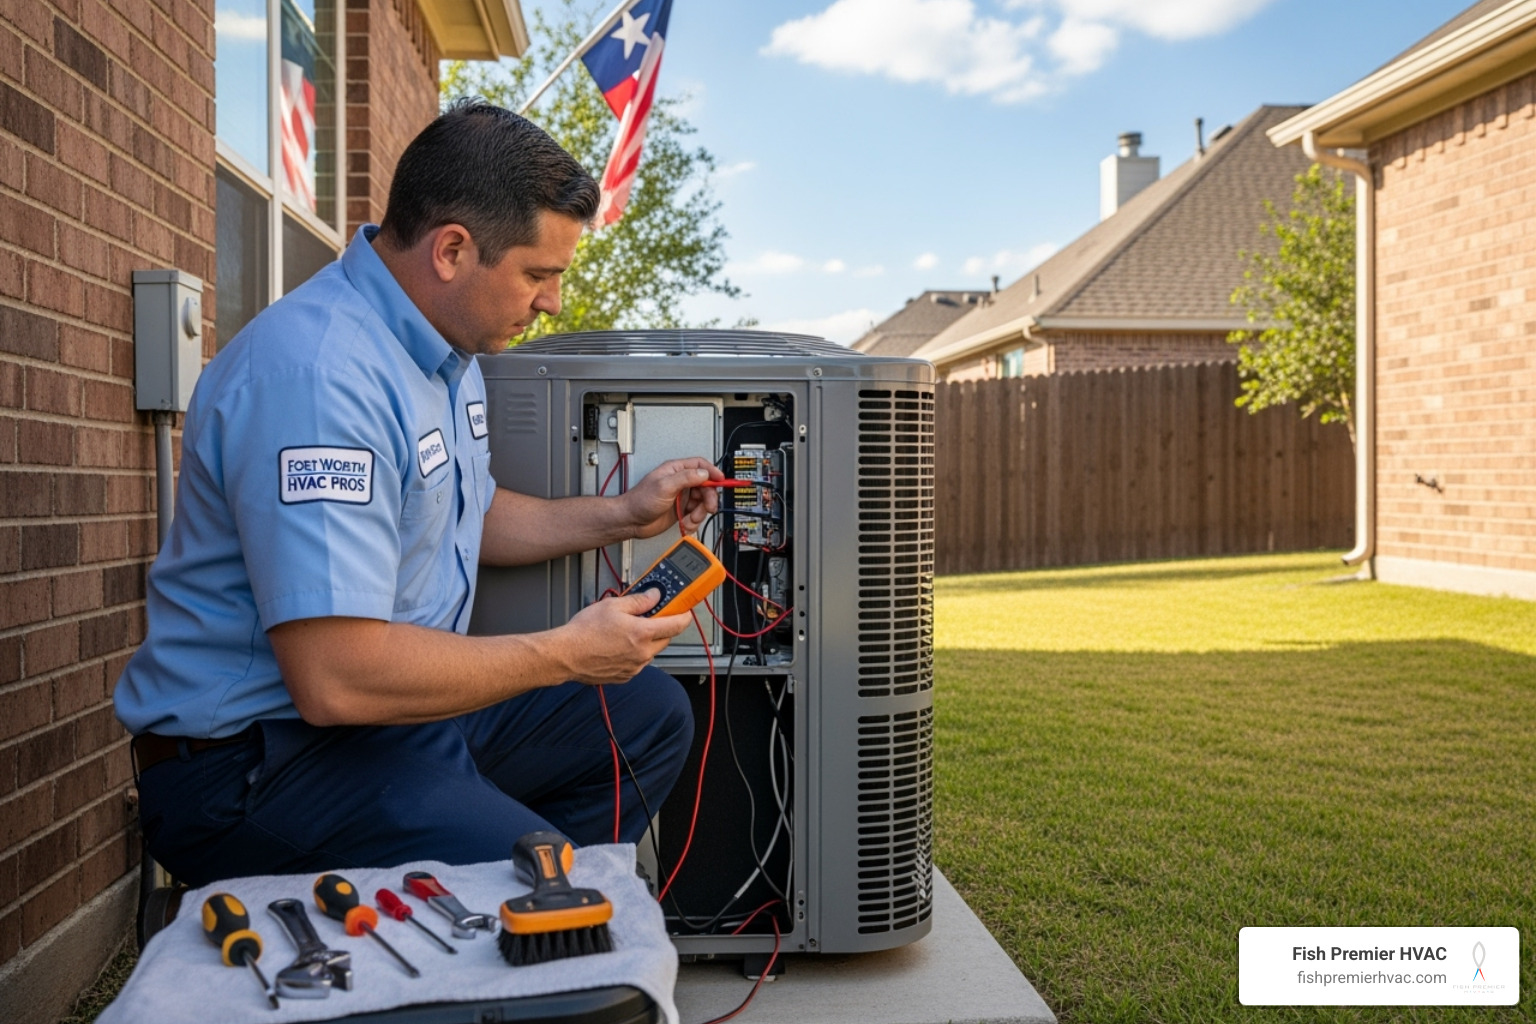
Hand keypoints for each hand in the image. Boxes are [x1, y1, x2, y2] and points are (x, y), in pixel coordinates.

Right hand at [558, 589, 696, 683]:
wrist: (566, 655)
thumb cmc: (584, 632)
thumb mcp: (613, 605)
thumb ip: (638, 601)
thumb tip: (653, 596)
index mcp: (642, 634)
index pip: (676, 625)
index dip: (684, 616)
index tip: (685, 611)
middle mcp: (642, 653)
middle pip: (665, 639)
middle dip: (662, 627)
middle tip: (649, 616)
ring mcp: (634, 667)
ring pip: (651, 652)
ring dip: (647, 641)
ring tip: (626, 631)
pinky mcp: (625, 676)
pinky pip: (638, 663)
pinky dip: (635, 653)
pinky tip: (618, 645)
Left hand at [621, 457, 722, 538]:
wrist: (631, 521)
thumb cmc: (640, 500)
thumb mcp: (664, 486)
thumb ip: (685, 478)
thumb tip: (703, 473)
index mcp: (675, 471)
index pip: (700, 466)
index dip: (712, 472)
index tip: (721, 481)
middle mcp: (680, 483)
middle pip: (705, 486)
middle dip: (709, 498)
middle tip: (709, 507)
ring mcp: (681, 497)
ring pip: (702, 503)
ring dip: (699, 513)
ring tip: (690, 519)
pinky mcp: (681, 511)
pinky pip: (695, 515)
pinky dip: (693, 522)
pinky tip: (685, 523)